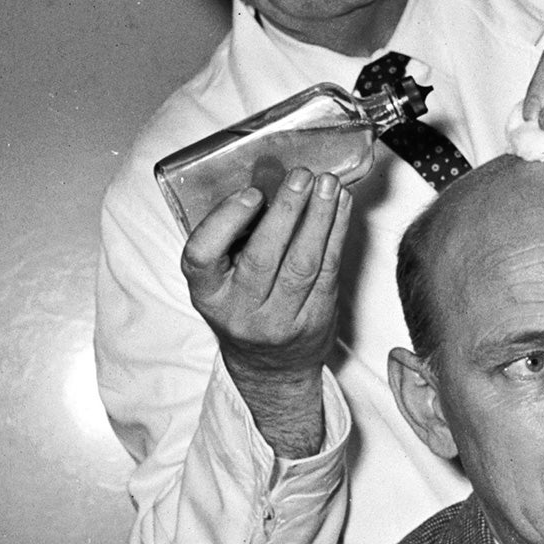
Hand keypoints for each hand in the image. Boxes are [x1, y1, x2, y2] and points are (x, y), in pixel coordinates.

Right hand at [180, 169, 351, 458]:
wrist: (269, 367)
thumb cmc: (242, 307)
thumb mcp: (221, 280)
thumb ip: (233, 237)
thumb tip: (268, 178)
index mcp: (207, 294)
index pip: (202, 257)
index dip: (226, 222)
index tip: (251, 194)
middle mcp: (239, 311)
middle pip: (262, 258)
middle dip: (286, 211)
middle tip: (301, 176)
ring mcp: (279, 320)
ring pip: (302, 264)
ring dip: (319, 218)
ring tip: (328, 185)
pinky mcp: (314, 320)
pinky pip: (329, 271)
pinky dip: (337, 234)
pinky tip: (341, 206)